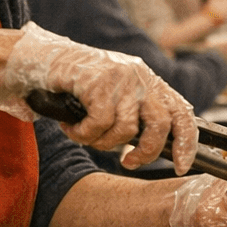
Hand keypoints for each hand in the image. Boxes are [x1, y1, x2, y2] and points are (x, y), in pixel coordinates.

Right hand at [0, 22, 196, 172]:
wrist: (41, 60)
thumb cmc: (77, 84)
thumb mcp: (115, 96)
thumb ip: (135, 114)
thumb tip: (150, 148)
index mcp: (149, 81)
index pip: (182, 112)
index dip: (186, 141)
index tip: (181, 166)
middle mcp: (141, 76)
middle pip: (160, 125)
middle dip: (146, 152)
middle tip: (127, 161)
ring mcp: (121, 77)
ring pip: (126, 129)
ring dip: (103, 142)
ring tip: (85, 135)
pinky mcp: (99, 81)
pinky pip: (100, 123)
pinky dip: (84, 133)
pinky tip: (71, 127)